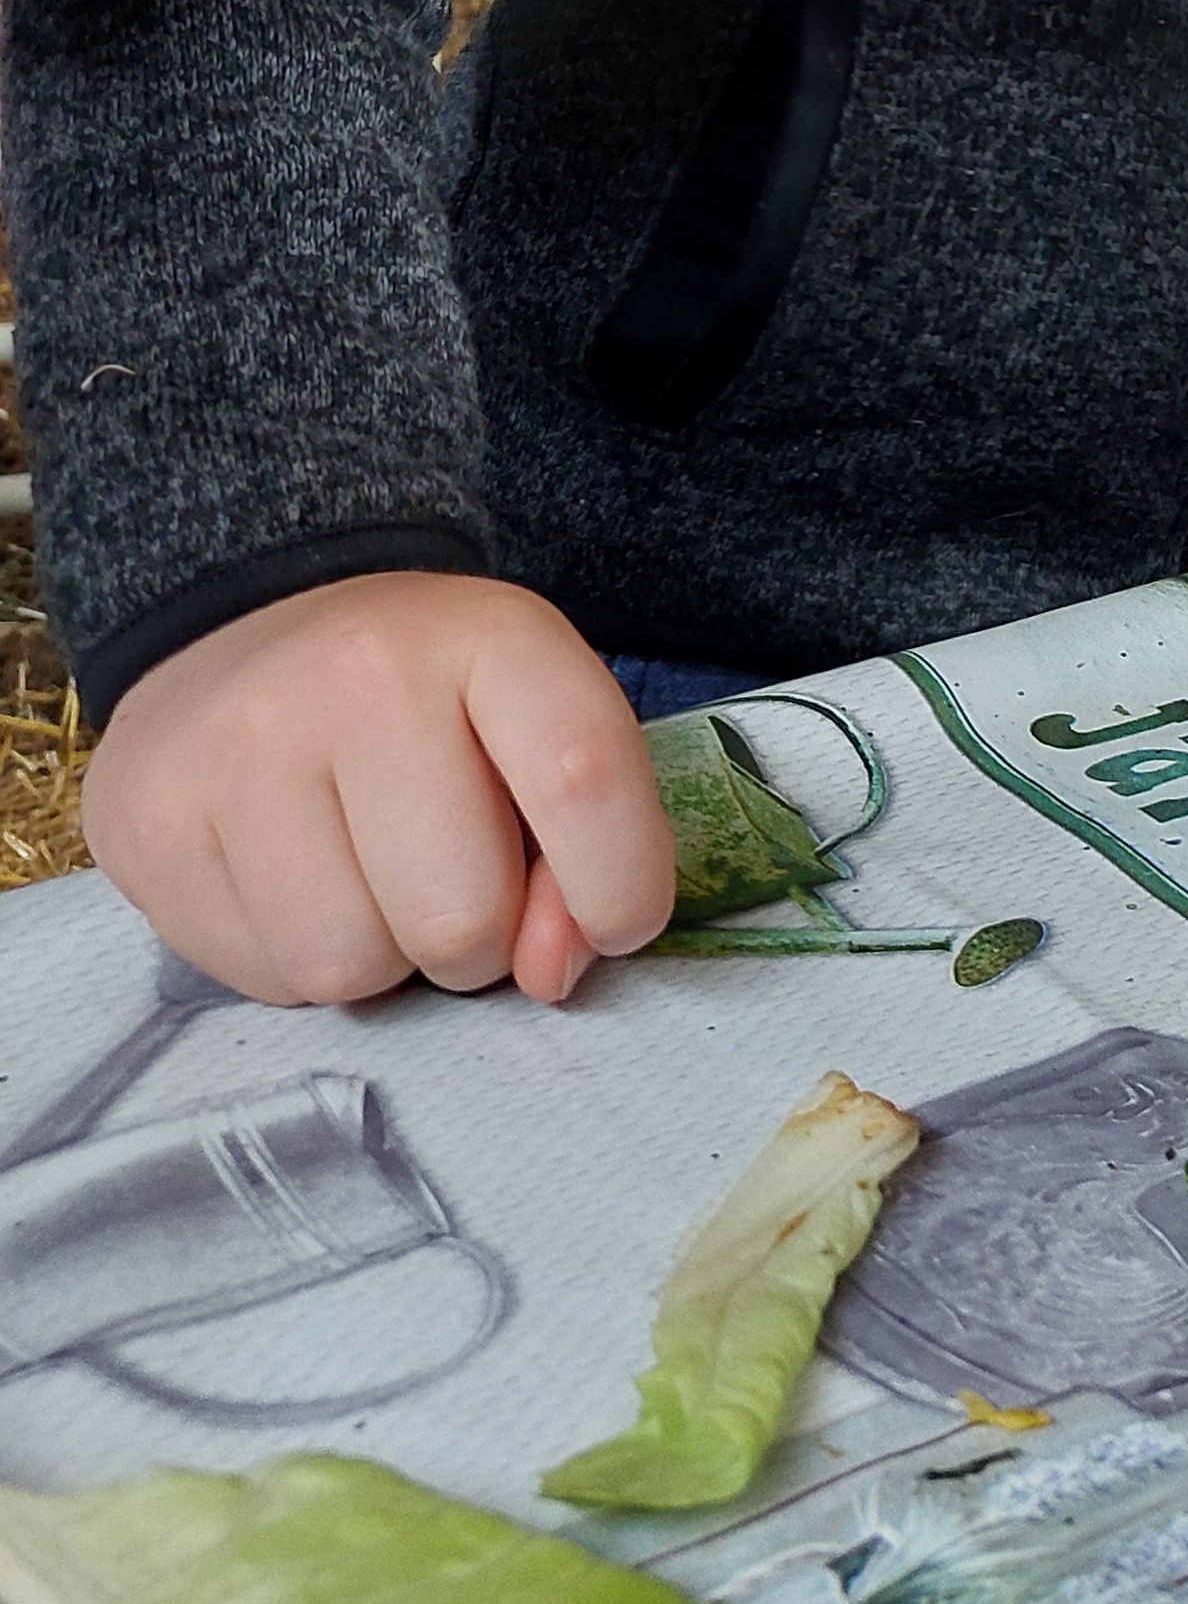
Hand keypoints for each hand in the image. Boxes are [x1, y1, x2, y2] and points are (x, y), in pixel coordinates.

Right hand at [79, 572, 670, 1009]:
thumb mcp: (535, 728)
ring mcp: (239, 747)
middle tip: (449, 873)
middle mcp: (359, 674)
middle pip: (461, 916)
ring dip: (380, 955)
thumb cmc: (429, 698)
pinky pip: (262, 980)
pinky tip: (291, 879)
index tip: (620, 922)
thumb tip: (552, 974)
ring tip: (366, 872)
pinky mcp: (149, 821)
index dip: (622, 883)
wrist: (254, 623)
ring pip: (352, 969)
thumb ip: (583, 849)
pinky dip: (296, 962)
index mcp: (489, 634)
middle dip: (477, 936)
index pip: (583, 778)